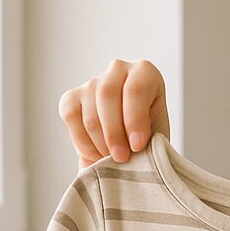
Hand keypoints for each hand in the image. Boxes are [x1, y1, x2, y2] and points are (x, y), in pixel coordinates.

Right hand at [58, 58, 170, 172]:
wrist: (132, 145)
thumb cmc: (150, 137)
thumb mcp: (158, 137)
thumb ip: (149, 138)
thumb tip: (132, 147)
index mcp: (145, 73)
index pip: (136, 89)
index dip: (134, 120)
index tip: (137, 147)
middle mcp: (118, 70)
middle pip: (107, 95)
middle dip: (114, 133)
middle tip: (121, 158)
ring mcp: (92, 82)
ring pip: (90, 111)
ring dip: (100, 143)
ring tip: (112, 160)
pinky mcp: (71, 97)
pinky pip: (71, 117)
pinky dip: (83, 143)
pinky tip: (97, 155)